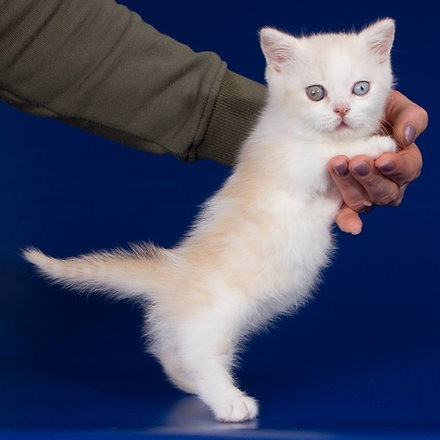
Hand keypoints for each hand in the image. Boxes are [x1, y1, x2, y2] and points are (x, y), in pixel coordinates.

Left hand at [328, 90, 427, 233]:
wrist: (342, 121)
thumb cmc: (375, 113)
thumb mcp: (394, 107)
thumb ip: (408, 117)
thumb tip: (407, 136)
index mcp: (404, 163)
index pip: (407, 170)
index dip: (397, 167)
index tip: (383, 160)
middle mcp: (388, 184)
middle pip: (385, 191)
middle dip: (370, 178)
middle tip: (355, 162)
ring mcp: (366, 195)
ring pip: (365, 201)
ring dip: (351, 187)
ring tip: (337, 165)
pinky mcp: (345, 202)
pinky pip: (349, 216)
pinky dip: (350, 222)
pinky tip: (349, 226)